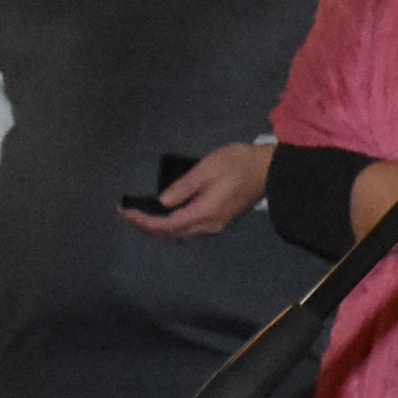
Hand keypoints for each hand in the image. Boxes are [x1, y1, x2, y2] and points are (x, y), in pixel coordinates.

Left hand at [120, 140, 271, 239]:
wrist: (272, 170)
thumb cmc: (240, 164)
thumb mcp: (208, 168)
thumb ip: (183, 186)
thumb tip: (162, 202)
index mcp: (203, 213)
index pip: (165, 224)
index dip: (143, 220)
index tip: (125, 212)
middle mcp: (207, 226)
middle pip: (170, 233)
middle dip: (146, 226)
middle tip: (128, 214)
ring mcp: (215, 225)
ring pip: (179, 233)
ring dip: (158, 227)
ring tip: (142, 215)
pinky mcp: (220, 220)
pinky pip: (188, 228)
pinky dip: (171, 224)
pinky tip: (165, 215)